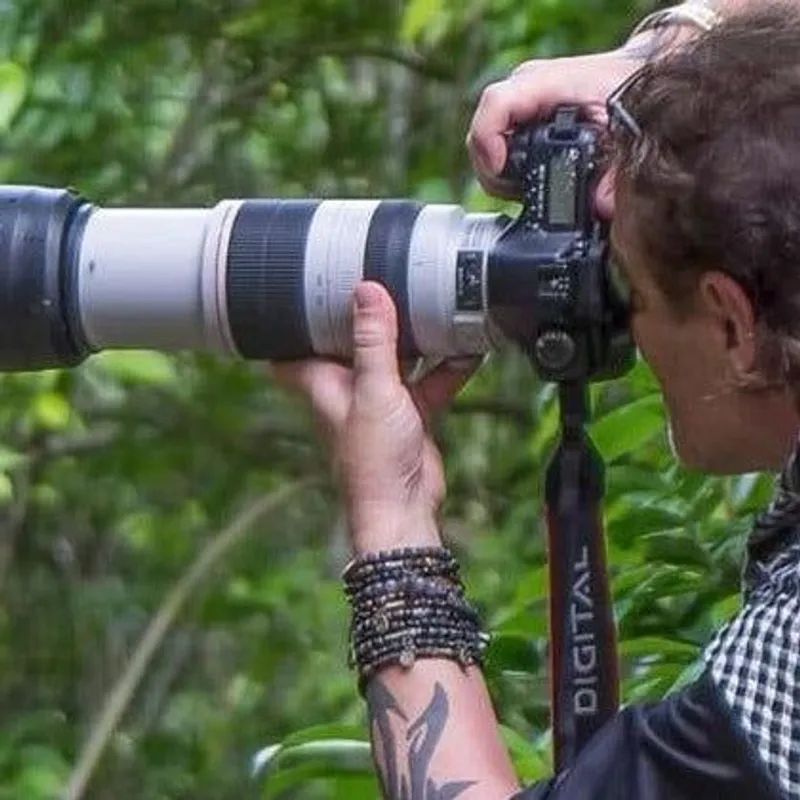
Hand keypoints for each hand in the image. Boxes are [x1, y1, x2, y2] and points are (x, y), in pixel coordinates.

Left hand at [271, 281, 481, 554]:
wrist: (404, 509)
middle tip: (380, 277)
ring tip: (431, 302)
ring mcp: (381, 400)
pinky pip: (429, 381)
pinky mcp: (411, 414)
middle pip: (350, 343)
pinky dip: (447, 367)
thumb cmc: (373, 461)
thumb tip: (367, 291)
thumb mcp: (374, 390)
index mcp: (323, 382)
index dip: (293, 319)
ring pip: (395, 358)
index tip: (303, 286)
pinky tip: (469, 347)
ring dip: (412, 338)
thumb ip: (374, 342)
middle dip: (365, 317)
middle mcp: (348, 388)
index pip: (292, 346)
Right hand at [465, 48, 641, 214]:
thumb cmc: (628, 89)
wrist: (631, 72)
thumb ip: (616, 169)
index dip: (487, 141)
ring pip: (483, 144)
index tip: (500, 171)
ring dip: (498, 175)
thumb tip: (600, 205)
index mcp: (547, 83)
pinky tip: (528, 180)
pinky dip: (505, 169)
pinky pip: (494, 145)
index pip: (496, 105)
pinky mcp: (517, 116)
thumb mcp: (628, 127)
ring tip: (526, 189)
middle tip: (520, 193)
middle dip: (494, 173)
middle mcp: (524, 89)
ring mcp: (518, 102)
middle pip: (481, 133)